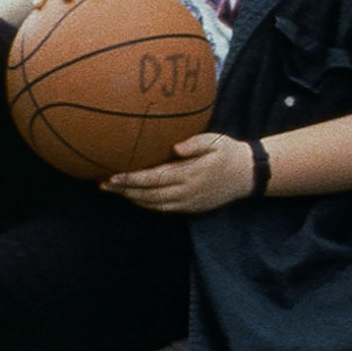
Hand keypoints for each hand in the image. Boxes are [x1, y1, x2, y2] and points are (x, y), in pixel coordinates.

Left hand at [103, 132, 252, 212]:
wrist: (248, 175)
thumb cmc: (229, 152)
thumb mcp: (216, 141)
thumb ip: (195, 144)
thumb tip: (175, 148)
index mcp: (190, 174)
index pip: (154, 178)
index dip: (131, 179)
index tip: (112, 176)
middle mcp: (187, 191)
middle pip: (148, 194)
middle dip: (124, 190)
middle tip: (103, 184)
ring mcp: (188, 202)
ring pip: (153, 204)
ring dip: (132, 198)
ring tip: (115, 191)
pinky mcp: (191, 208)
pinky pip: (163, 209)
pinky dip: (147, 204)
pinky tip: (136, 197)